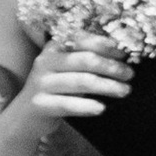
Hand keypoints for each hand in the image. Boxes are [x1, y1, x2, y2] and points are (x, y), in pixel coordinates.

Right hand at [17, 35, 134, 131]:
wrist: (26, 116)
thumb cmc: (56, 89)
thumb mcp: (67, 69)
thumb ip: (86, 60)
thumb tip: (122, 56)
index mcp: (54, 47)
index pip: (82, 40)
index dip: (106, 46)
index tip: (125, 54)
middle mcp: (46, 61)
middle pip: (85, 60)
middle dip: (111, 66)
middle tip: (130, 75)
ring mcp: (41, 82)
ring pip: (80, 81)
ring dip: (107, 86)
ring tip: (124, 91)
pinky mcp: (39, 104)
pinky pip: (66, 104)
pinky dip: (85, 106)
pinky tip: (101, 108)